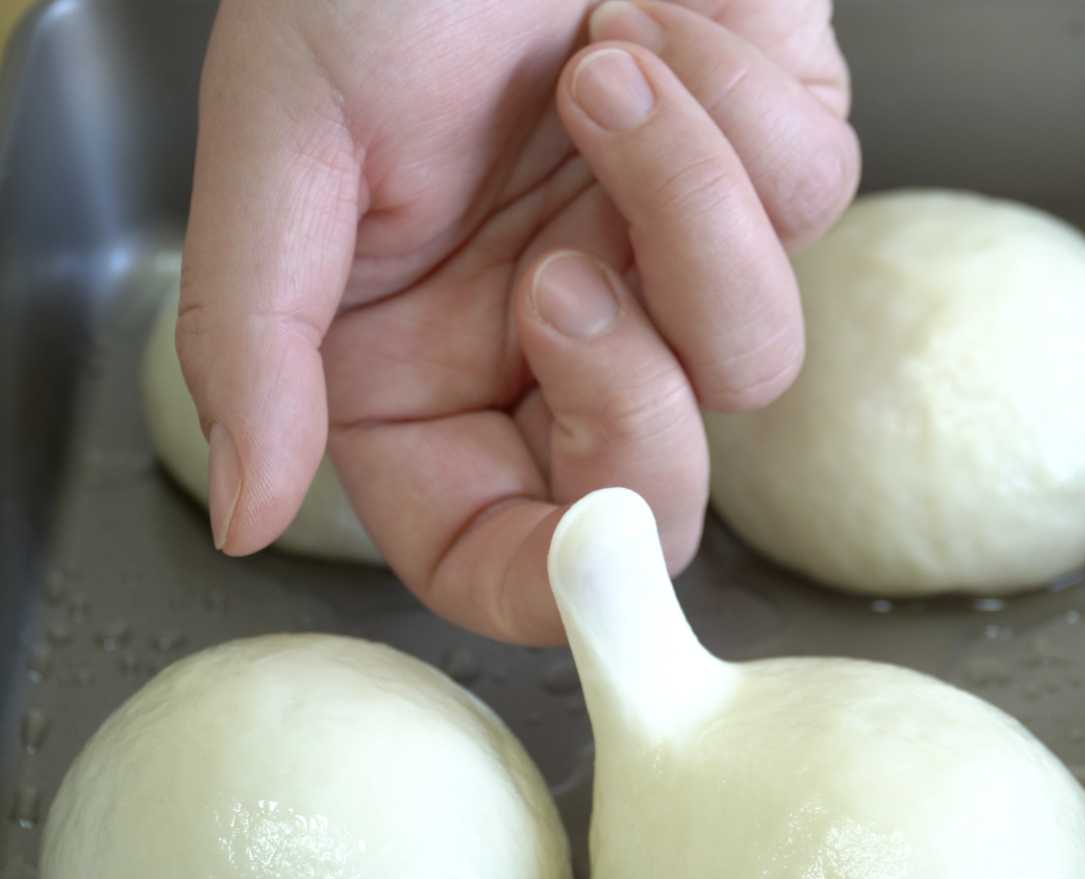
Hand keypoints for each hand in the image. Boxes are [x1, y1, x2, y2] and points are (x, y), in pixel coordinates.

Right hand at [177, 0, 859, 643]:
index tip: (576, 544)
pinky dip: (732, 95)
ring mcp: (674, 255)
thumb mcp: (279, 143)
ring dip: (682, 200)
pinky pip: (810, 196)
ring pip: (757, 356)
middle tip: (562, 279)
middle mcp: (556, 332)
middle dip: (631, 404)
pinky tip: (650, 18)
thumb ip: (253, 342)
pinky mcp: (774, 166)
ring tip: (599, 70)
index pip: (494, 553)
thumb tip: (243, 514)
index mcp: (423, 363)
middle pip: (656, 497)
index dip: (545, 586)